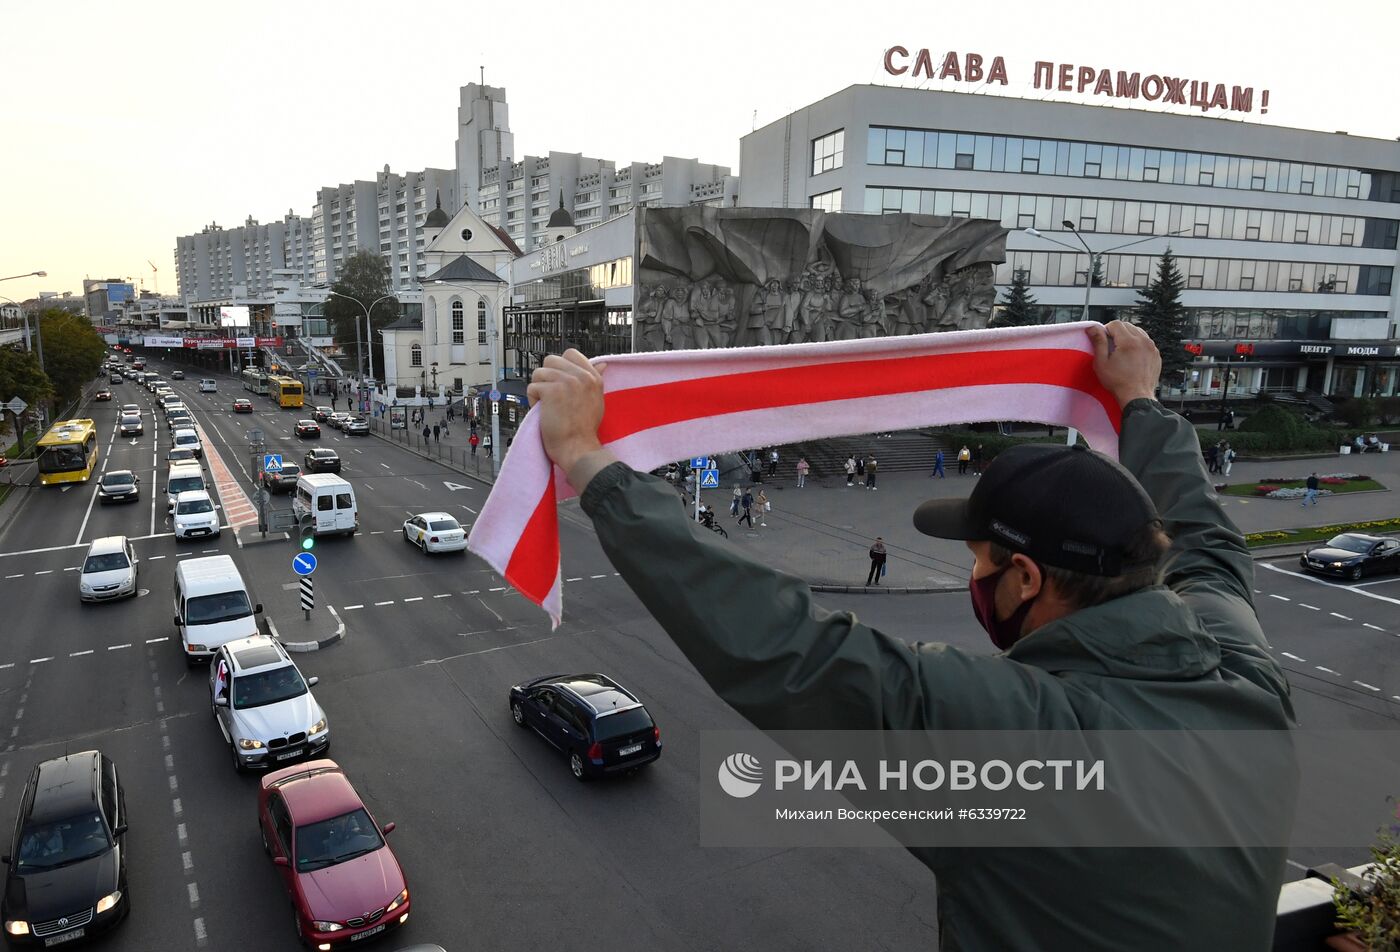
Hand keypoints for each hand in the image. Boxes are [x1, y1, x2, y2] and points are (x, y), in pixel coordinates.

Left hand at [526, 349, 605, 473]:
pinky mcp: (552, 391)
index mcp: (593, 377)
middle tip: (552, 396)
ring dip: (538, 389)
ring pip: (538, 372)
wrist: (578, 448)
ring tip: (548, 405)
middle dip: (546, 377)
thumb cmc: (584, 430)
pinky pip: (532, 387)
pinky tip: (544, 411)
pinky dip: (533, 400)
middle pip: (551, 360)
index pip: (571, 354)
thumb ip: (595, 379)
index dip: (560, 367)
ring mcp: (567, 382)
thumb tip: (602, 364)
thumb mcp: (597, 400)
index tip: (560, 383)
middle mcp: (581, 377)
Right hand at [1085, 320, 1160, 409]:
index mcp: (1129, 342)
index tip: (1104, 340)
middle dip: (1117, 332)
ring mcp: (1152, 348)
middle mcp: (1143, 341)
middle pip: (1128, 325)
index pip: (1116, 323)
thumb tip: (1093, 328)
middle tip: (1111, 346)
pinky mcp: (1156, 354)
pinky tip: (1131, 357)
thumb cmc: (1118, 382)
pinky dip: (1138, 344)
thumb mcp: (1102, 363)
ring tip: (1122, 351)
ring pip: (1138, 332)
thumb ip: (1098, 342)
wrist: (1137, 397)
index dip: (1106, 330)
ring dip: (1128, 337)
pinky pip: (1146, 342)